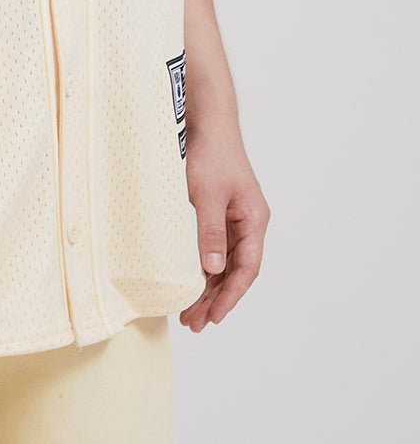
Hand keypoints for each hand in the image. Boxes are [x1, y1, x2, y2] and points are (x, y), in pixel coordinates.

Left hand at [179, 116, 269, 331]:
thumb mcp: (207, 195)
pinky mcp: (219, 209)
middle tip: (195, 323)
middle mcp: (249, 221)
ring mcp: (235, 216)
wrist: (206, 120)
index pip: (247, 269)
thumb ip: (210, 233)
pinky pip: (214, 246)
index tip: (214, 318)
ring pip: (223, 261)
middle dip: (216, 298)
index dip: (231, 297)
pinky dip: (203, 266)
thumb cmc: (210, 153)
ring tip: (190, 312)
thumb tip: (211, 271)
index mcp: (254, 219)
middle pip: (235, 270)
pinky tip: (191, 282)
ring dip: (209, 286)